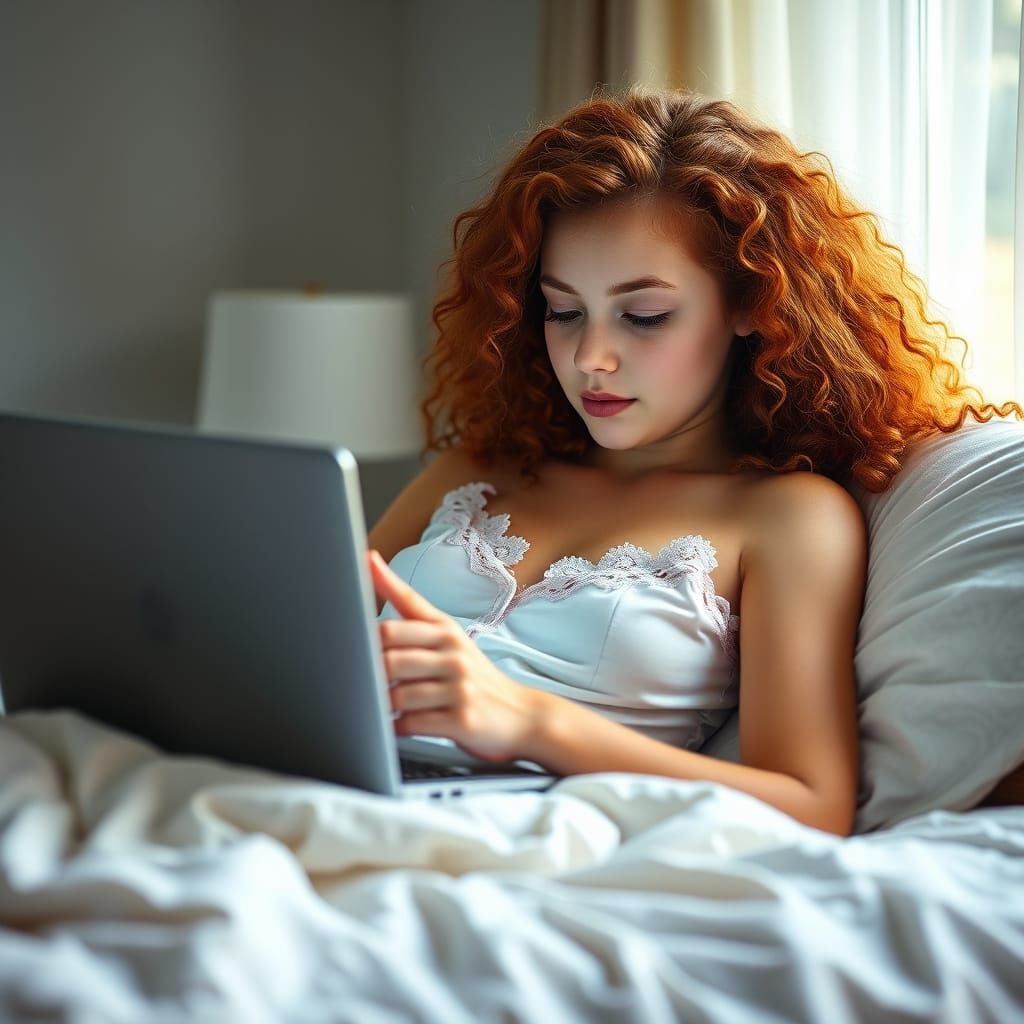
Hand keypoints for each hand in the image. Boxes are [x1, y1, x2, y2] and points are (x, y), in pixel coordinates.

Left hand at [368, 549, 547, 763]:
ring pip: (399, 695)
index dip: (368, 625)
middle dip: (372, 674)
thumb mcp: (449, 636)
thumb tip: (370, 562)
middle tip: (367, 681)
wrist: (521, 714)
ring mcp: (460, 688)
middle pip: (390, 659)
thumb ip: (409, 607)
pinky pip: (413, 723)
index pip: (398, 621)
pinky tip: (401, 722)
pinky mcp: (462, 720)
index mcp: (446, 631)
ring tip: (389, 704)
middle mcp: (454, 655)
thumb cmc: (474, 674)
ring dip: (386, 704)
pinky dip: (398, 726)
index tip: (356, 596)